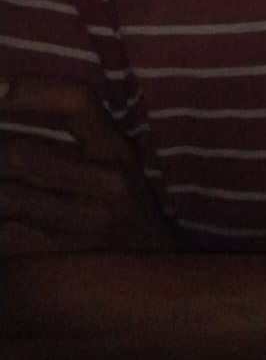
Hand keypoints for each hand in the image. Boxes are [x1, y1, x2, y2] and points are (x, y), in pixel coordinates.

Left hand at [0, 76, 185, 256]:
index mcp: (116, 148)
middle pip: (22, 154)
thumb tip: (4, 95)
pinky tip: (0, 217)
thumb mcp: (114, 159)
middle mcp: (107, 183)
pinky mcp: (65, 265)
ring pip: (5, 198)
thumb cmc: (124, 204)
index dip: (29, 91)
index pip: (76, 102)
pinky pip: (6, 239)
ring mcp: (86, 227)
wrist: (156, 267)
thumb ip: (75, 131)